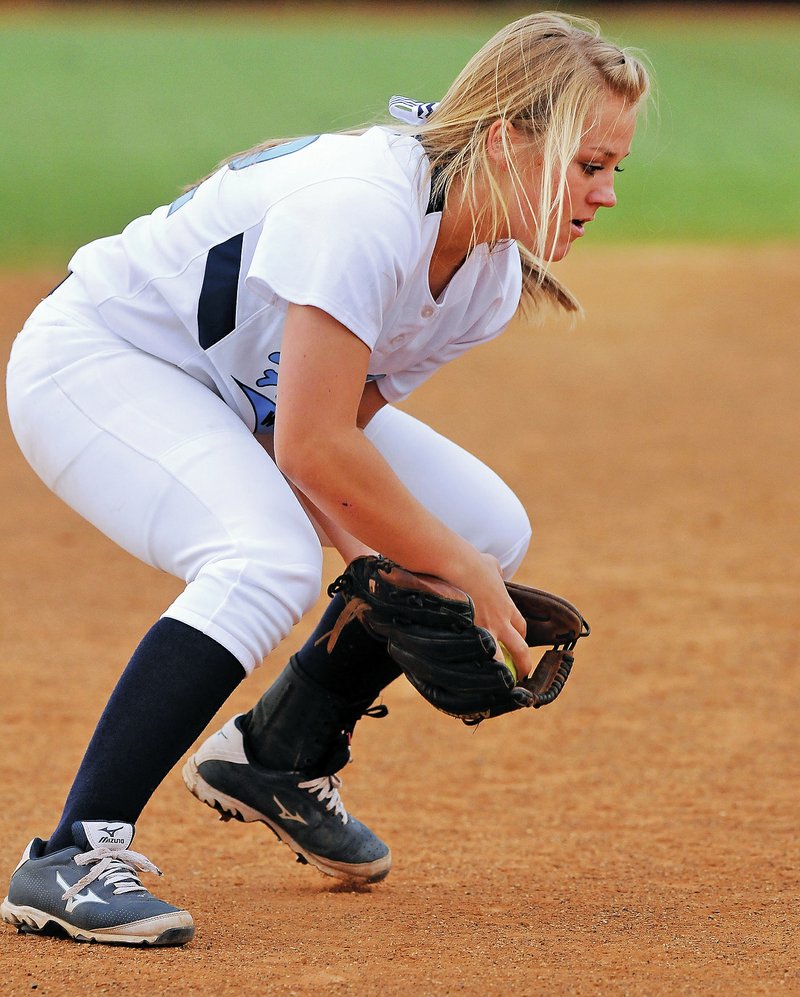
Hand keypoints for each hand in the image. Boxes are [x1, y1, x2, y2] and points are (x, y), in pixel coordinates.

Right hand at [451, 552, 529, 679]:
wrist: (455, 566)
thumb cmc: (471, 562)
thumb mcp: (491, 564)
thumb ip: (496, 571)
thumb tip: (496, 571)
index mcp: (506, 606)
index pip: (520, 628)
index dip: (521, 638)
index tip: (517, 645)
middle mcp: (500, 621)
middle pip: (519, 649)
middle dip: (523, 665)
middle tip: (522, 676)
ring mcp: (484, 629)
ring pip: (500, 659)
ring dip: (502, 676)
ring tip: (500, 690)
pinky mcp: (468, 632)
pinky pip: (476, 657)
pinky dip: (477, 671)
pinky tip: (474, 684)